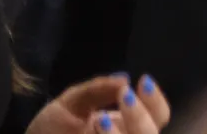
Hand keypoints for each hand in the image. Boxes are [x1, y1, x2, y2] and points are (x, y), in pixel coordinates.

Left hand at [27, 74, 170, 133]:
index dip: (155, 101)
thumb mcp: (70, 104)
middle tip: (124, 97)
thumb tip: (124, 78)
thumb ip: (96, 90)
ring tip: (99, 118)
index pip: (158, 116)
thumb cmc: (48, 132)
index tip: (142, 82)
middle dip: (140, 116)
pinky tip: (91, 133)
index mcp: (126, 126)